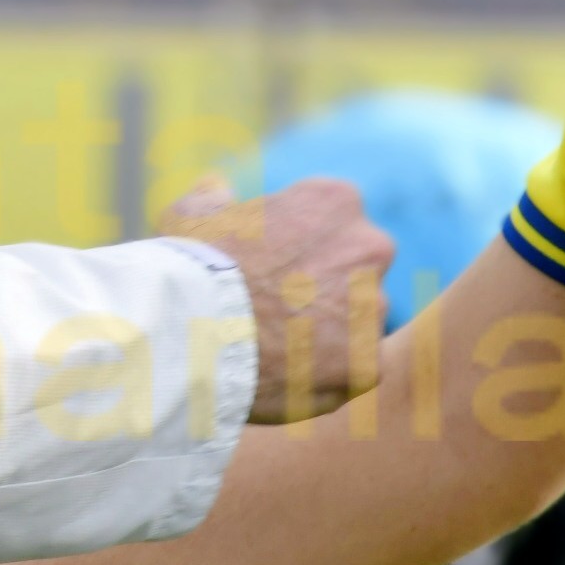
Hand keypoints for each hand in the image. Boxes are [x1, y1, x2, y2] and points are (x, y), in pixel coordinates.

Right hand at [162, 175, 395, 422]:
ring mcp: (373, 308)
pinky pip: (354, 368)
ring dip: (330, 331)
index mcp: (336, 201)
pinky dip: (327, 374)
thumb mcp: (194, 212)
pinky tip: (287, 373)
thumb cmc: (192, 265)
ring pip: (358, 321)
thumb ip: (216, 197)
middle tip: (279, 306)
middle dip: (327, 286)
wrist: (191, 330)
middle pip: (357, 268)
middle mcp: (369, 247)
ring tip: (277, 345)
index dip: (302, 245)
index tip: (272, 266)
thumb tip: (217, 190)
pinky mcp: (367, 363)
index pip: (335, 222)